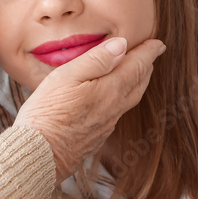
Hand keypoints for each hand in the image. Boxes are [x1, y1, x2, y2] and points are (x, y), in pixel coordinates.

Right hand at [13, 37, 164, 181]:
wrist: (40, 154)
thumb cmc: (47, 113)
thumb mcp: (66, 77)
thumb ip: (95, 60)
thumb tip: (121, 45)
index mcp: (110, 90)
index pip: (137, 66)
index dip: (148, 52)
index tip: (158, 44)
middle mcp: (114, 109)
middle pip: (138, 84)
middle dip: (146, 67)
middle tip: (151, 55)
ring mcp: (106, 125)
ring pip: (129, 100)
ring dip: (136, 84)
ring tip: (136, 74)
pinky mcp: (95, 138)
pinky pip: (117, 114)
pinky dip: (122, 100)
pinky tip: (111, 101)